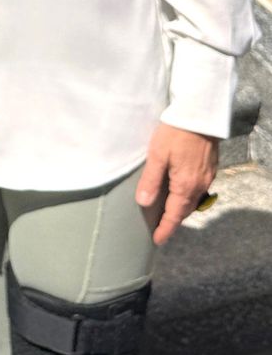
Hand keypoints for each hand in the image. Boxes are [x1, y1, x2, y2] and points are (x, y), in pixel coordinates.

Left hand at [135, 123, 218, 244]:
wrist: (200, 115)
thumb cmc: (175, 133)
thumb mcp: (157, 155)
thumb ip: (151, 180)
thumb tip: (143, 202)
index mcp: (185, 186)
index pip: (174, 215)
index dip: (165, 228)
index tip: (157, 240)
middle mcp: (200, 185)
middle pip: (185, 210)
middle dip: (173, 221)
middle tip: (160, 228)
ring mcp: (207, 177)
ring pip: (193, 200)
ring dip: (181, 209)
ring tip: (168, 213)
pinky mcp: (210, 168)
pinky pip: (199, 190)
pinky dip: (188, 197)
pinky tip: (180, 192)